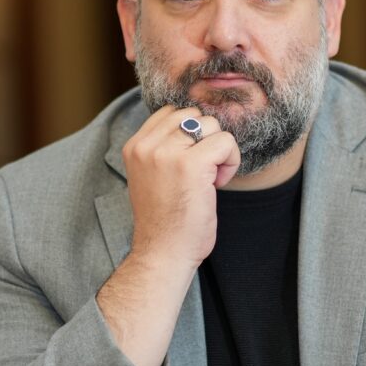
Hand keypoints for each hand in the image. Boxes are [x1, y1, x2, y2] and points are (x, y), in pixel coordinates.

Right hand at [123, 106, 240, 268]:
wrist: (163, 253)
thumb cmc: (165, 222)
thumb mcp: (152, 176)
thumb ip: (163, 149)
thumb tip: (195, 124)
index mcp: (135, 146)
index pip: (170, 112)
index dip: (189, 134)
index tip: (188, 165)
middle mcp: (147, 145)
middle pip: (193, 114)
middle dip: (205, 139)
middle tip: (201, 173)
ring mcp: (167, 153)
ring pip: (211, 125)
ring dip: (219, 150)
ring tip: (208, 180)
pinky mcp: (192, 164)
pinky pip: (226, 142)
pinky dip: (231, 162)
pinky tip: (217, 185)